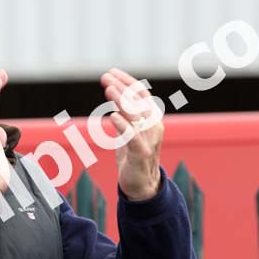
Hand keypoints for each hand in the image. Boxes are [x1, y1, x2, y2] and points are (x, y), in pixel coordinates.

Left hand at [100, 68, 163, 200]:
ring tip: (109, 89)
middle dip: (122, 87)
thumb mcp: (128, 131)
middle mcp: (153, 126)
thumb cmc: (133, 156)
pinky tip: (113, 116)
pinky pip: (132, 137)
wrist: (142, 185)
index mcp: (152, 119)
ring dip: (122, 101)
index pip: (142, 94)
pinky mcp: (141, 154)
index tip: (111, 72)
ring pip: (136, 116)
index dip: (127, 82)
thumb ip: (124, 115)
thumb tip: (113, 96)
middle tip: (105, 77)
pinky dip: (123, 126)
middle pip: (139, 101)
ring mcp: (149, 140)